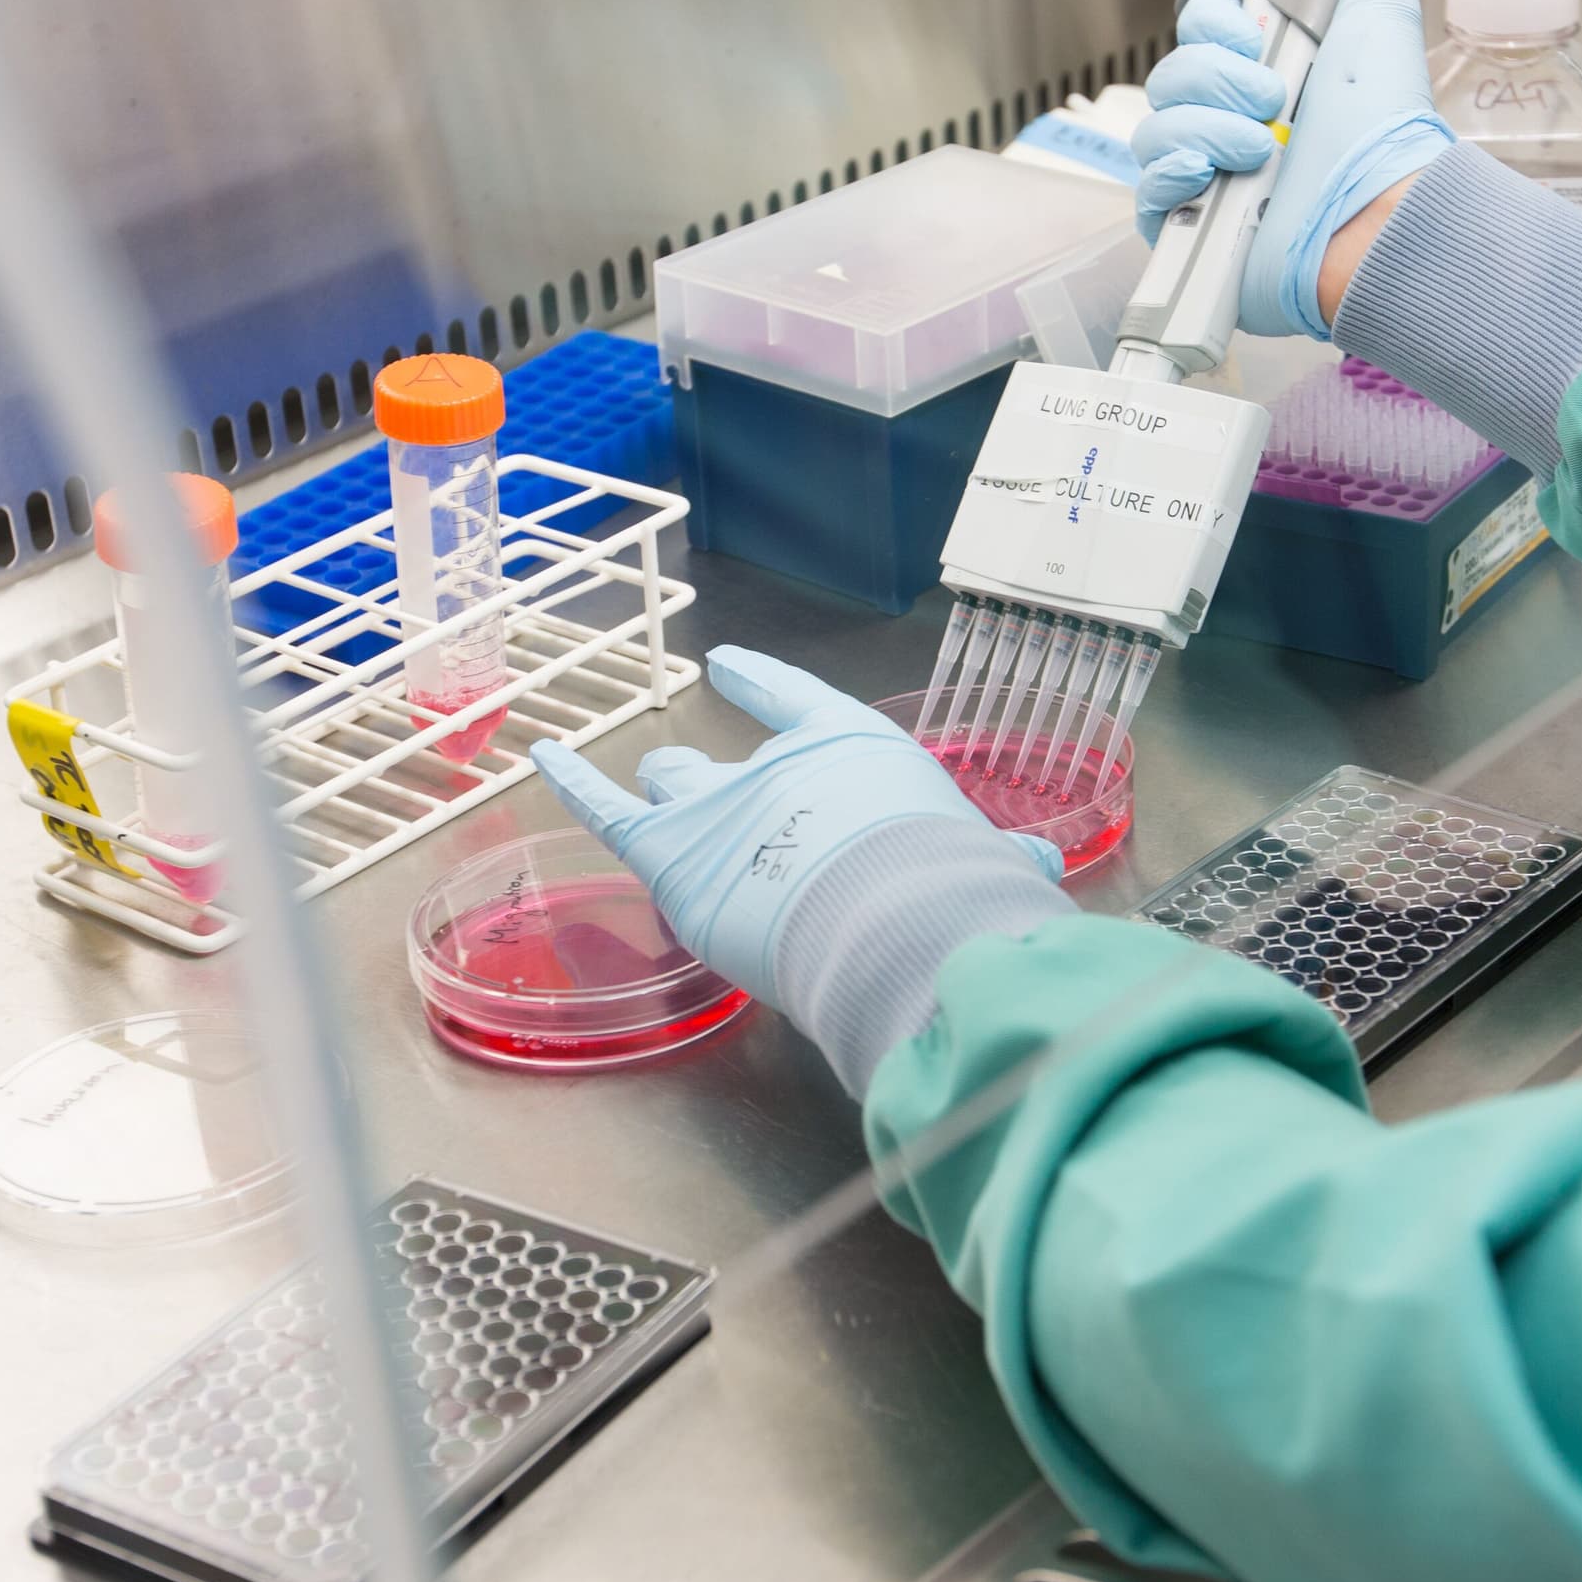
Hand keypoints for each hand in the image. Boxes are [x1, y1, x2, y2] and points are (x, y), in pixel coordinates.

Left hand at [530, 646, 1058, 999]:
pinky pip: (606, 810)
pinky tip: (542, 755)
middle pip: (730, 763)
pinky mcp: (671, 852)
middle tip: (704, 787)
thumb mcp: (990, 863)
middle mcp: (778, 765)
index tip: (730, 664)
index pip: (799, 703)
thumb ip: (1000, 861)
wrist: (899, 917)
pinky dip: (572, 780)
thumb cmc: (954, 889)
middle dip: (718, 780)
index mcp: (853, 747)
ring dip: (668, 794)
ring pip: (673, 787)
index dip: (763, 686)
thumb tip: (1039, 869)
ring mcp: (719, 805)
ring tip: (658, 796)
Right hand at [1130, 0, 1453, 339]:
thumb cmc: (1383, 125)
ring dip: (1206, 129)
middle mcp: (1234, 123)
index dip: (1215, 25)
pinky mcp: (1190, 231)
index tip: (1254, 38)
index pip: (1200, 28)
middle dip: (1216, 80)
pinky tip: (1211, 178)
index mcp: (1269, 73)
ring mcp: (1209, 179)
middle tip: (1274, 103)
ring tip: (1263, 154)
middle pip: (1171, 74)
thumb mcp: (1387, 9)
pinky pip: (1144, 189)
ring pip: (1154, 128)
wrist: (1375, 217)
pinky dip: (1171, 175)